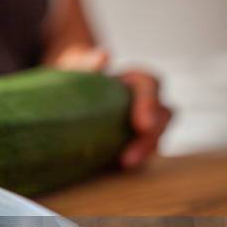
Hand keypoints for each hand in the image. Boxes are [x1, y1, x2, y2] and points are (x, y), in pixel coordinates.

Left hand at [50, 46, 171, 168]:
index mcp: (133, 80)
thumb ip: (85, 60)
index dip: (149, 104)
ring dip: (143, 152)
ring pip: (156, 138)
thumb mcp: (74, 64)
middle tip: (131, 155)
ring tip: (124, 164)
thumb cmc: (73, 75)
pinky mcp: (130, 143)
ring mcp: (140, 125)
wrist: (64, 93)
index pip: (151, 86)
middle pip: (163, 116)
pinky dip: (133, 161)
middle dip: (151, 137)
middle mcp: (143, 103)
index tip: (142, 124)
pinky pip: (140, 153)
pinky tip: (115, 169)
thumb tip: (103, 57)